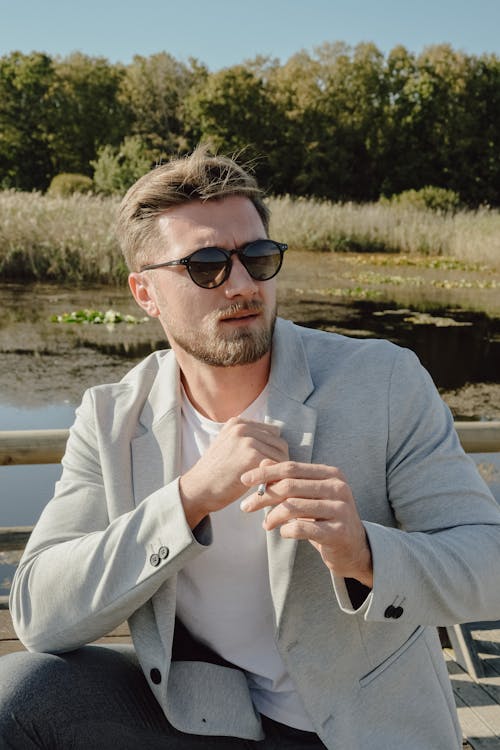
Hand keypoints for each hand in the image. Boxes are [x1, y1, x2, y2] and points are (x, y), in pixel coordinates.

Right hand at [179, 418, 288, 527]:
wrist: (197, 490)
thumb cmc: (214, 475)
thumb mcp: (228, 448)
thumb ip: (248, 442)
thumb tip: (278, 447)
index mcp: (237, 423)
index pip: (272, 433)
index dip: (273, 451)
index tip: (268, 467)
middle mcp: (243, 427)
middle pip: (279, 442)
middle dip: (278, 461)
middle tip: (272, 479)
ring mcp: (247, 440)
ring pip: (281, 454)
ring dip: (279, 471)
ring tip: (269, 484)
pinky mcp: (251, 455)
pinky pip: (277, 466)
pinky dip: (275, 479)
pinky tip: (267, 488)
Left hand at [240, 461, 372, 587]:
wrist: (353, 548)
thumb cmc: (325, 518)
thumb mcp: (308, 496)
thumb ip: (288, 479)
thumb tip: (262, 462)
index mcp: (331, 474)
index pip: (291, 468)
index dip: (266, 473)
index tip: (244, 480)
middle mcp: (338, 488)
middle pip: (290, 486)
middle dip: (263, 496)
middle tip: (246, 506)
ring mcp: (340, 509)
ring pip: (293, 507)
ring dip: (272, 516)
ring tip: (266, 524)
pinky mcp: (338, 532)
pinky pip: (302, 528)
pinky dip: (286, 530)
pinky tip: (283, 532)